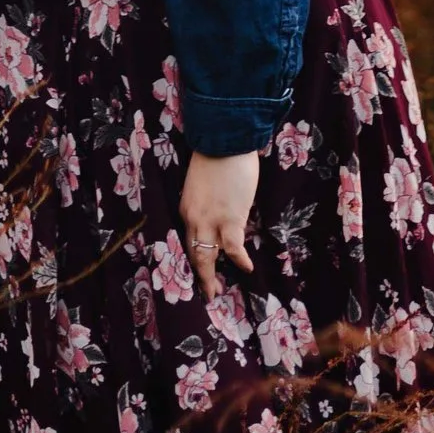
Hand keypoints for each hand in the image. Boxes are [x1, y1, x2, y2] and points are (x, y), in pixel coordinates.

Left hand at [179, 148, 258, 299]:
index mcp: (185, 209)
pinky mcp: (230, 218)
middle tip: (206, 292)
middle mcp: (193, 219)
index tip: (198, 271)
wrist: (224, 140)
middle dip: (199, 276)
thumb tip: (219, 213)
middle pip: (193, 254)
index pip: (187, 241)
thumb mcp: (201, 184)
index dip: (193, 258)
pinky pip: (233, 247)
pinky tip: (247, 269)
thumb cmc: (215, 156)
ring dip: (210, 277)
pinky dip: (239, 260)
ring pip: (206, 257)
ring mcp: (211, 221)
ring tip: (216, 292)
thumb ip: (206, 203)